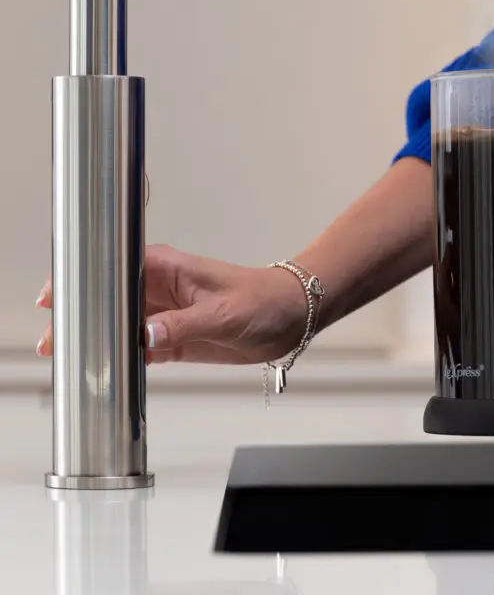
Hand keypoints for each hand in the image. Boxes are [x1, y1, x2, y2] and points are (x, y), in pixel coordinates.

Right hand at [35, 244, 310, 363]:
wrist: (292, 317)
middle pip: (108, 300)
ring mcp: (166, 316)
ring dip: (96, 342)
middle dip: (80, 317)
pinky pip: (138, 350)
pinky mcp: (175, 340)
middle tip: (54, 341)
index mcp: (168, 268)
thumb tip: (145, 336)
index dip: (82, 280)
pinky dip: (120, 360)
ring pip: (119, 327)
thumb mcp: (223, 313)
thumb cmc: (264, 299)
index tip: (57, 298)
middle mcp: (161, 290)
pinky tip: (102, 373)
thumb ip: (182, 325)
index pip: (114, 267)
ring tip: (67, 359)